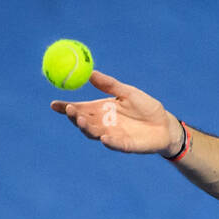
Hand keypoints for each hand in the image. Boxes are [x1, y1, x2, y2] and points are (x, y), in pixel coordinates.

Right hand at [50, 71, 182, 154]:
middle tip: (70, 109)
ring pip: (94, 134)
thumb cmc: (146, 107)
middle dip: (74, 116)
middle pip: (82, 122)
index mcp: (101, 109)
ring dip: (87, 128)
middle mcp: (103, 124)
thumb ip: (110, 85)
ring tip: (81, 119)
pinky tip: (103, 137)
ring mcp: (113, 135)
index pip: (79, 108)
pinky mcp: (126, 145)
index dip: (65, 108)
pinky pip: (115, 144)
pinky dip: (109, 142)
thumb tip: (90, 72)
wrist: (165, 124)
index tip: (53, 104)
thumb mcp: (127, 92)